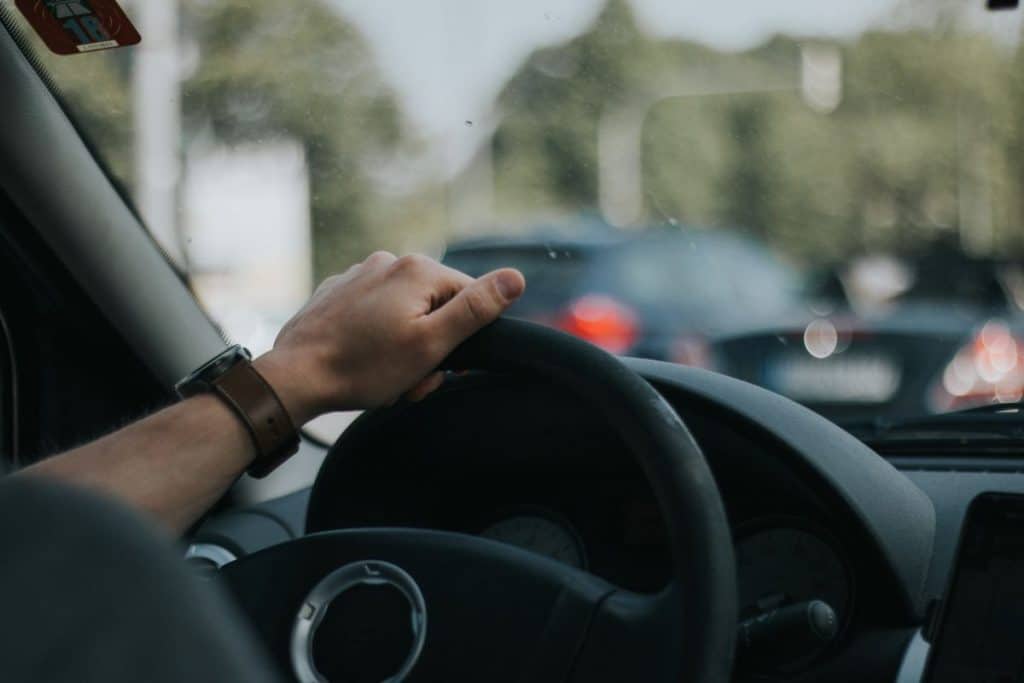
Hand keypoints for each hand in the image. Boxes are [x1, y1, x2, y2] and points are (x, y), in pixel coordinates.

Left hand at [253, 252, 524, 423]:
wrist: (295, 377)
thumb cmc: (363, 366)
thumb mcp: (431, 344)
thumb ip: (476, 309)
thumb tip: (515, 278)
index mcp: (418, 269)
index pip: (469, 298)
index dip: (462, 338)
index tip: (440, 365)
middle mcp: (388, 261)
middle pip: (436, 306)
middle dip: (430, 345)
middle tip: (410, 378)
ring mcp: (359, 274)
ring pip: (405, 312)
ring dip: (404, 344)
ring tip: (383, 374)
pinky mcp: (338, 292)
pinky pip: (374, 312)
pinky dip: (376, 336)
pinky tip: (361, 359)